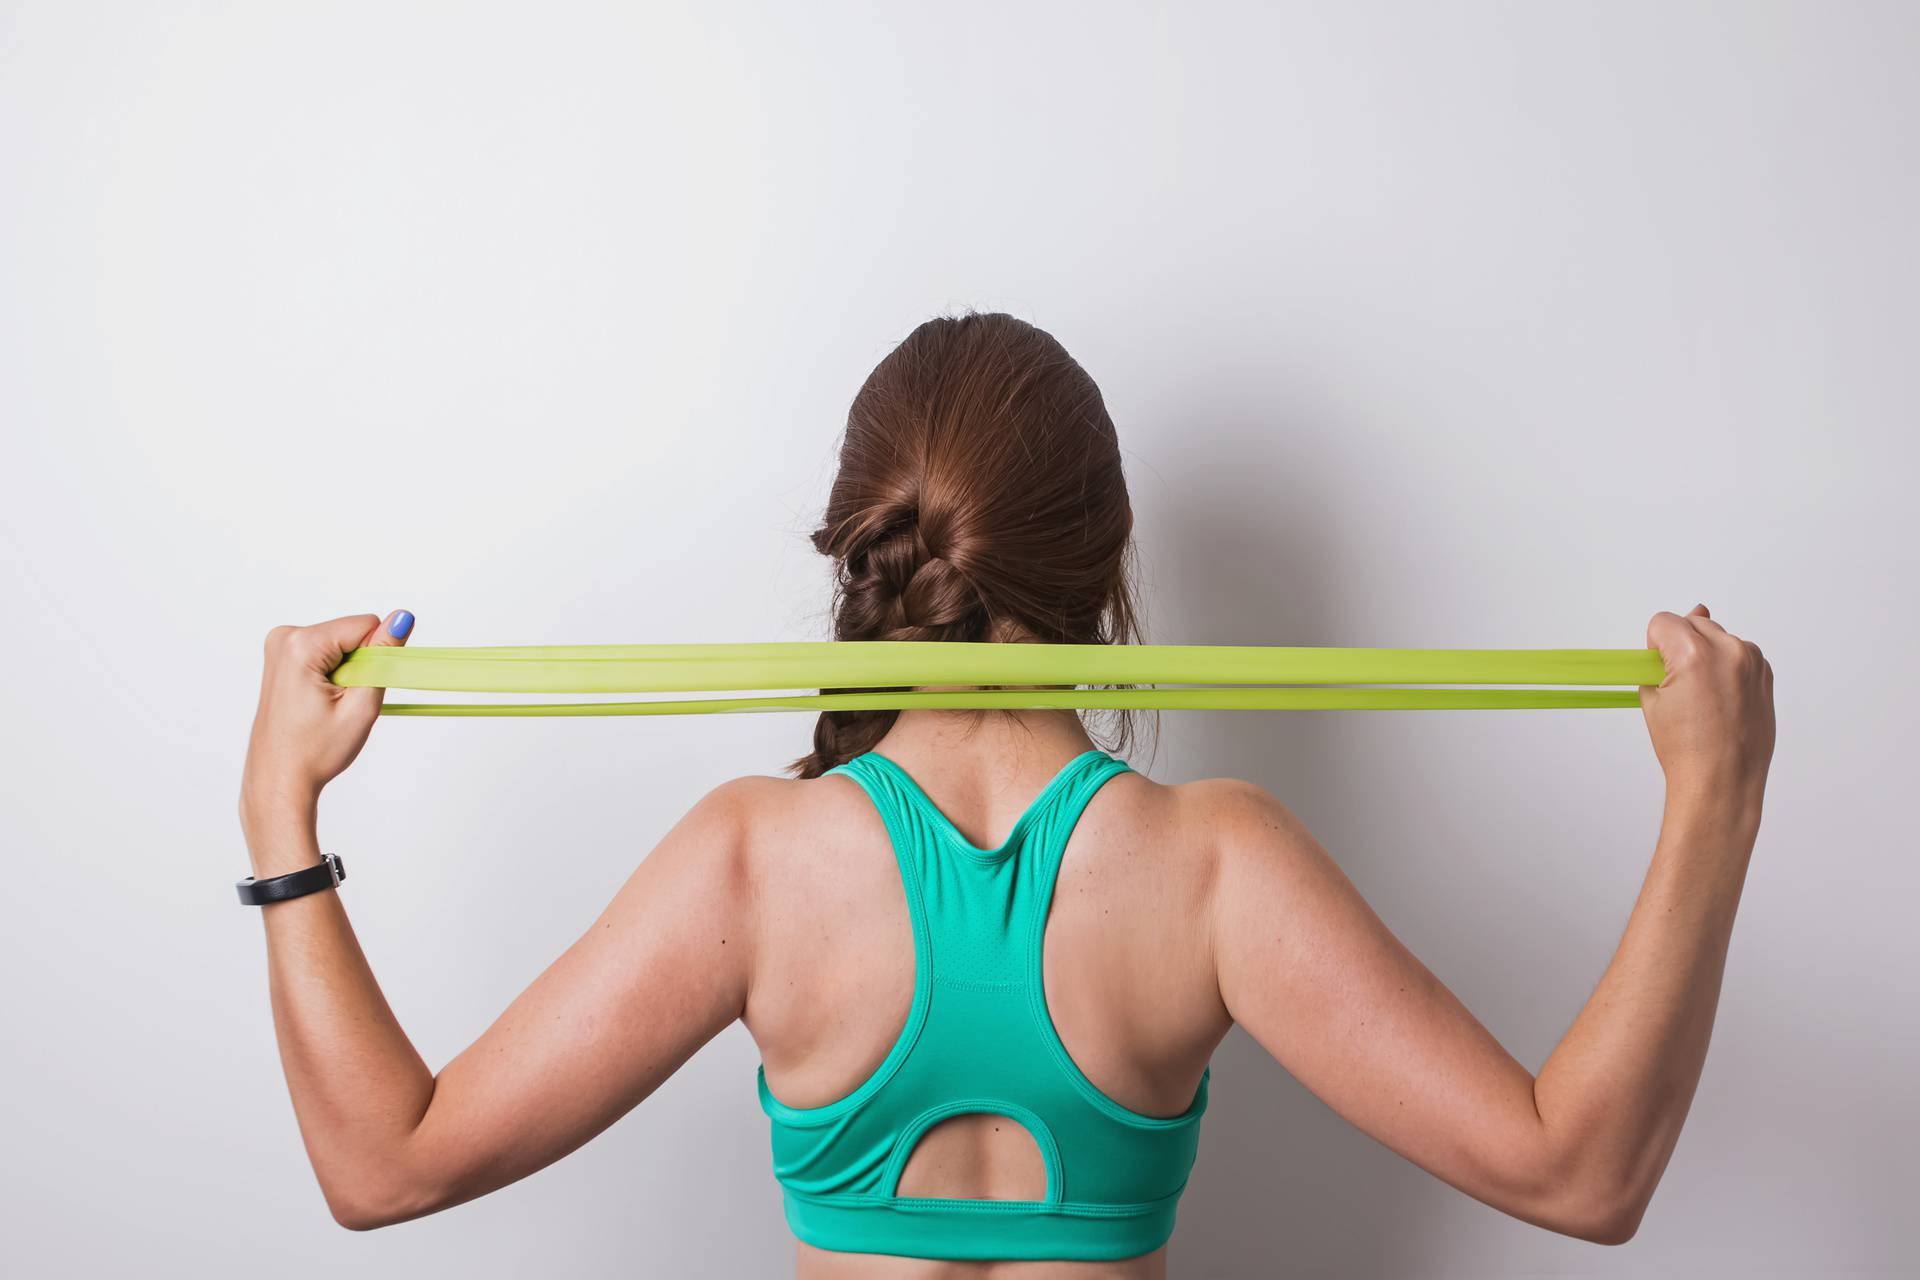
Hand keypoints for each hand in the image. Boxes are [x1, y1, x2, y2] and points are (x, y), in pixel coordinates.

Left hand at [241, 610, 414, 833]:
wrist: (280, 777)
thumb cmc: (315, 751)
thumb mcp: (362, 704)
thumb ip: (384, 655)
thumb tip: (402, 617)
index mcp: (301, 645)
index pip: (366, 624)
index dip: (376, 658)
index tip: (358, 691)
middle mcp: (284, 637)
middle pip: (352, 632)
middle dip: (359, 665)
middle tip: (341, 703)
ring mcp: (279, 646)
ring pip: (341, 642)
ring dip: (347, 671)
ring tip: (329, 705)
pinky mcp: (282, 656)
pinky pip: (326, 651)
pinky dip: (333, 672)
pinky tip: (320, 700)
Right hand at [1640, 604, 1773, 800]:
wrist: (1723, 779)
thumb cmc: (1687, 749)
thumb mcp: (1654, 699)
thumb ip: (1661, 659)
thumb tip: (1680, 627)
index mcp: (1693, 655)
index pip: (1664, 622)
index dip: (1653, 645)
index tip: (1657, 667)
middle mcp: (1728, 651)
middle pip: (1693, 622)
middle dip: (1680, 645)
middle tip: (1678, 684)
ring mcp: (1752, 662)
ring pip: (1717, 636)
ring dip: (1705, 653)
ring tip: (1701, 695)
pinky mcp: (1765, 673)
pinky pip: (1737, 654)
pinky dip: (1725, 666)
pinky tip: (1719, 698)